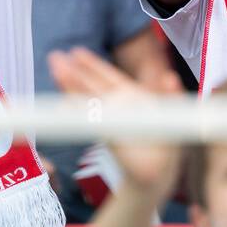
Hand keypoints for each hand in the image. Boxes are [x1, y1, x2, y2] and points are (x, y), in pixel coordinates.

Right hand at [48, 47, 181, 199]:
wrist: (158, 173)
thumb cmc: (166, 143)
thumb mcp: (172, 115)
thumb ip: (170, 94)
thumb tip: (170, 76)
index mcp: (132, 97)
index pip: (109, 78)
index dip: (93, 65)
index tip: (76, 53)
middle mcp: (117, 108)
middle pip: (92, 87)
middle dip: (74, 73)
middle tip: (55, 58)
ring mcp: (110, 123)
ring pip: (87, 102)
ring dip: (70, 89)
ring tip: (55, 73)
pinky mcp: (109, 138)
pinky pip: (91, 123)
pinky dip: (76, 114)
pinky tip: (62, 106)